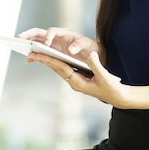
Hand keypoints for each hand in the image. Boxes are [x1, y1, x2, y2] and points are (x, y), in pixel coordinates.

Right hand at [16, 27, 99, 61]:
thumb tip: (70, 50)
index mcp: (64, 33)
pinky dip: (34, 55)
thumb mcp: (88, 45)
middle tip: (19, 39)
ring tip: (20, 49)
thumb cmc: (91, 48)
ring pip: (37, 42)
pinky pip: (40, 52)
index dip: (47, 37)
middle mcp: (56, 37)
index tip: (45, 45)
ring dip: (28, 44)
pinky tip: (29, 60)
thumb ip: (79, 45)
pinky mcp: (52, 52)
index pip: (52, 32)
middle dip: (28, 35)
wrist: (93, 55)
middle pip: (39, 33)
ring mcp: (53, 45)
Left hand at [26, 45, 148, 110]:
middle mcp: (74, 82)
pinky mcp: (78, 79)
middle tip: (30, 51)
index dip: (49, 60)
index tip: (37, 54)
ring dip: (48, 61)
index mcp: (78, 82)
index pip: (60, 68)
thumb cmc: (112, 88)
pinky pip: (64, 69)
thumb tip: (90, 55)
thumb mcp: (105, 77)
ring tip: (36, 53)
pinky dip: (56, 62)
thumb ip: (97, 65)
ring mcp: (75, 81)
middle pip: (56, 68)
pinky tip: (51, 57)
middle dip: (43, 60)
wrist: (118, 97)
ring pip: (58, 69)